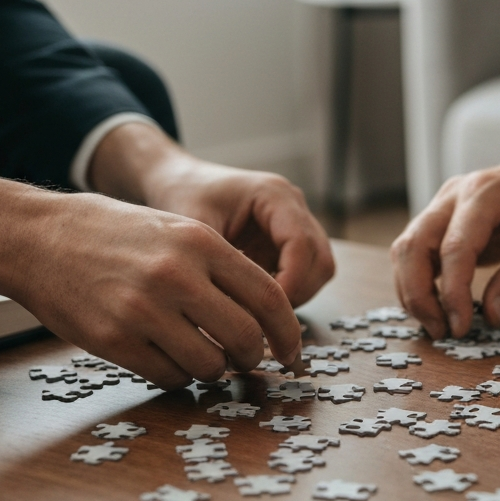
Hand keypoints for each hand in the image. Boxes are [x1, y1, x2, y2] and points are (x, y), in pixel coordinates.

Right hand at [0, 177, 303, 388]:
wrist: (38, 239)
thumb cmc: (115, 234)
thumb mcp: (177, 229)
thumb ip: (221, 268)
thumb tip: (266, 317)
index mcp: (201, 242)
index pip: (269, 297)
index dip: (288, 332)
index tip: (292, 350)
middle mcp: (177, 276)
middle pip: (245, 338)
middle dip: (254, 357)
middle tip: (249, 360)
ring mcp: (144, 310)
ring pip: (209, 365)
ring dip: (214, 369)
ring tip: (203, 356)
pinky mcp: (114, 341)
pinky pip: (169, 376)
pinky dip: (177, 375)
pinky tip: (168, 357)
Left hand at [89, 123, 333, 307]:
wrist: (179, 181)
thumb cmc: (184, 195)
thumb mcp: (195, 228)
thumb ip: (218, 266)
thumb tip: (231, 314)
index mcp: (275, 195)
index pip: (302, 245)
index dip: (290, 283)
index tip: (265, 311)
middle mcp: (294, 207)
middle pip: (321, 261)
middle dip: (296, 294)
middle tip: (263, 319)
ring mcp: (296, 224)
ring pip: (318, 271)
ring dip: (293, 296)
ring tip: (256, 312)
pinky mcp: (288, 242)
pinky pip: (303, 274)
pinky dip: (285, 293)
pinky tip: (253, 302)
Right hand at [391, 136, 499, 338]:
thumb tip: (490, 316)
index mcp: (485, 193)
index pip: (453, 248)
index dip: (452, 293)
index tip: (460, 327)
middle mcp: (453, 194)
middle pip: (412, 246)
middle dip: (419, 295)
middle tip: (440, 332)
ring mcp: (441, 204)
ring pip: (405, 249)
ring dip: (412, 291)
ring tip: (438, 326)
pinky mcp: (438, 218)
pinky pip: (414, 251)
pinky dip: (416, 281)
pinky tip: (436, 307)